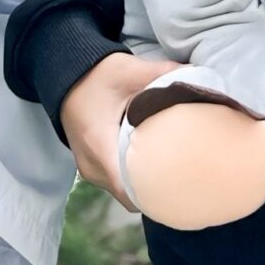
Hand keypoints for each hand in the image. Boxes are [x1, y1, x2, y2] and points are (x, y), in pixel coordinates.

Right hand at [60, 51, 179, 206]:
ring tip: (170, 170)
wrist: (67, 77)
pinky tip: (150, 163)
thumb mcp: (130, 70)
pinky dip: (131, 178)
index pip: (127, 189)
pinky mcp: (90, 167)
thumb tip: (197, 76)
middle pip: (127, 194)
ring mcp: (88, 170)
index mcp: (99, 146)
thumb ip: (163, 74)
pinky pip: (115, 183)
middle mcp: (91, 166)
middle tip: (183, 177)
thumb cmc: (97, 76)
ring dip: (142, 184)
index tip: (179, 186)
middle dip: (153, 190)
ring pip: (121, 191)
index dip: (152, 193)